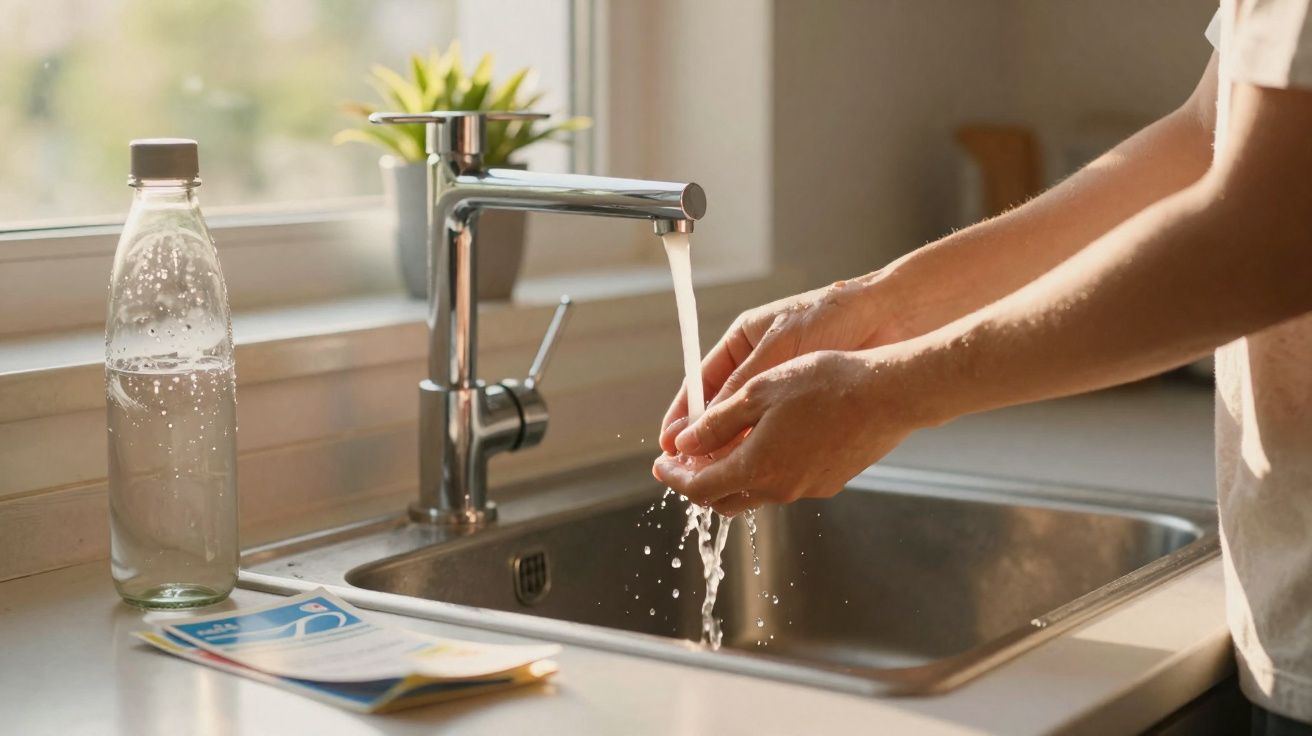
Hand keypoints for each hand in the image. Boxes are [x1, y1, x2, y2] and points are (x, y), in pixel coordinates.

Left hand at [652, 349, 933, 515]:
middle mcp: (780, 489)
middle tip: (683, 462)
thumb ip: (716, 423)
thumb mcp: (759, 392)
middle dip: (697, 483)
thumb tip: (683, 444)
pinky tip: (764, 445)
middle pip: (723, 499)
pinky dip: (762, 472)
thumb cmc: (825, 384)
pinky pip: (784, 484)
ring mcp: (808, 488)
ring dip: (730, 478)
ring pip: (754, 493)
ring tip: (720, 451)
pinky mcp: (829, 482)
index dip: (674, 476)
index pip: (699, 487)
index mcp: (756, 467)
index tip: (660, 464)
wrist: (889, 395)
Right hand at [659, 275, 905, 453]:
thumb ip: (736, 392)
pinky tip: (758, 472)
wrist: (887, 316)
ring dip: (733, 453)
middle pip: (721, 413)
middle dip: (705, 443)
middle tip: (688, 472)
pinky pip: (777, 435)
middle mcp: (757, 369)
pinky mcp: (809, 407)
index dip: (683, 418)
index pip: (701, 386)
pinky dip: (765, 453)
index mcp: (740, 345)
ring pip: (748, 429)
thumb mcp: (775, 352)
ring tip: (718, 479)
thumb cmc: (830, 318)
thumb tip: (696, 429)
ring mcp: (783, 389)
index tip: (669, 447)